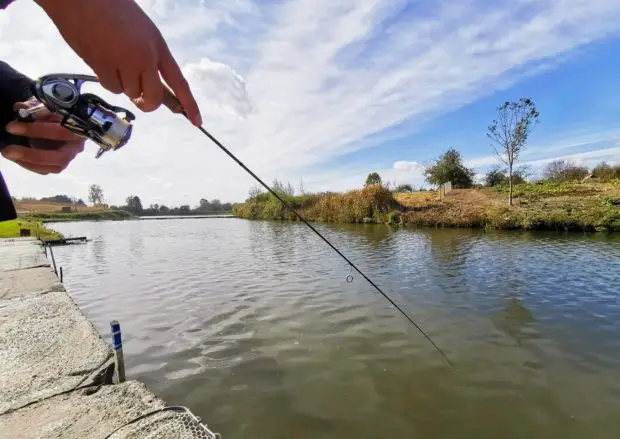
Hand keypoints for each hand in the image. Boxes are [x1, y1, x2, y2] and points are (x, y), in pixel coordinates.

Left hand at [1, 102, 84, 174]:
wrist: (63, 118)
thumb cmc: (56, 111)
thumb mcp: (46, 105)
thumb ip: (35, 107)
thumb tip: (20, 108)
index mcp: (78, 129)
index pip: (60, 132)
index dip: (36, 130)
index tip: (11, 127)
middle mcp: (77, 146)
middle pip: (60, 157)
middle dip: (33, 155)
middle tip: (8, 151)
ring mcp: (69, 157)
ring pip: (54, 167)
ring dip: (30, 162)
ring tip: (9, 154)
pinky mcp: (60, 163)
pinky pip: (47, 170)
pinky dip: (30, 165)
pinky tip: (16, 158)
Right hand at [35, 0, 201, 125]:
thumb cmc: (111, 7)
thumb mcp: (142, 30)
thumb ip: (149, 57)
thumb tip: (147, 87)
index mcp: (158, 46)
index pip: (179, 81)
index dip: (189, 103)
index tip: (197, 121)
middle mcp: (144, 57)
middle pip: (153, 99)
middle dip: (147, 102)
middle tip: (140, 96)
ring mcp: (122, 62)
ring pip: (129, 93)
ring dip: (124, 84)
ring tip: (114, 58)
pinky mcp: (101, 66)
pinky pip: (110, 87)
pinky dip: (108, 80)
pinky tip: (102, 59)